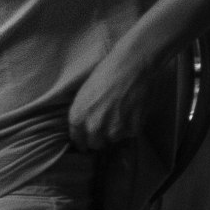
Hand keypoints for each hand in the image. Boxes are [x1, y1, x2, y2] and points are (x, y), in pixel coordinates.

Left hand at [67, 27, 168, 147]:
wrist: (132, 65)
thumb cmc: (106, 72)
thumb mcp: (84, 93)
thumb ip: (83, 113)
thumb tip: (85, 127)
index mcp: (77, 118)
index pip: (78, 141)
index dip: (84, 138)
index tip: (89, 136)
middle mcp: (93, 128)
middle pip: (96, 144)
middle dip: (101, 136)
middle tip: (108, 122)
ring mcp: (114, 130)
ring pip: (114, 140)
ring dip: (117, 131)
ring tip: (122, 112)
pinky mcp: (133, 129)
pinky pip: (130, 134)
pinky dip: (132, 126)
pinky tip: (133, 110)